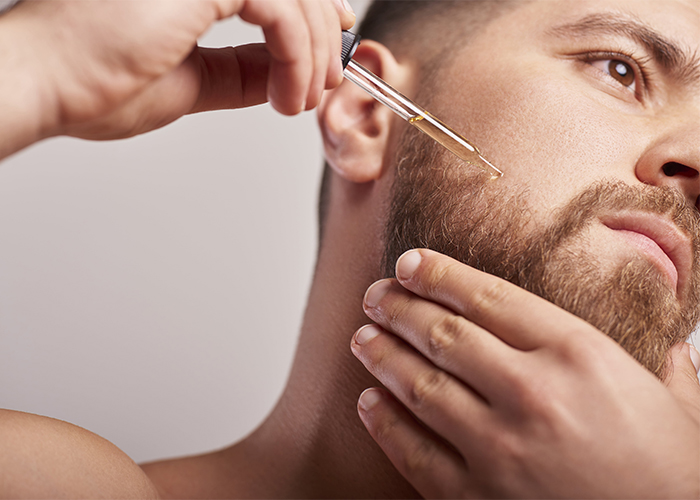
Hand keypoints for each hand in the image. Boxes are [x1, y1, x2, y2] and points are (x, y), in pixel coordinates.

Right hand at [1, 0, 353, 143]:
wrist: (49, 84)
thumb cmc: (98, 83)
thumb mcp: (193, 80)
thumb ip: (241, 71)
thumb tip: (282, 72)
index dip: (314, 9)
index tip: (332, 46)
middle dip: (321, 38)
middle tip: (320, 86)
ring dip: (312, 55)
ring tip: (299, 100)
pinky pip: (282, 10)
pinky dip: (297, 55)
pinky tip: (288, 93)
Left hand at [351, 249, 699, 497]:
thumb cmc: (671, 476)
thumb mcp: (679, 405)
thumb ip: (660, 360)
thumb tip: (661, 337)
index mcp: (578, 356)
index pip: (488, 297)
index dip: (439, 275)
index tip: (410, 263)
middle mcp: (531, 394)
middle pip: (443, 335)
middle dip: (399, 308)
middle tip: (376, 296)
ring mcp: (498, 449)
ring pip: (419, 386)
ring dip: (381, 356)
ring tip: (363, 337)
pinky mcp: (475, 499)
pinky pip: (413, 452)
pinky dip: (384, 423)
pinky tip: (369, 402)